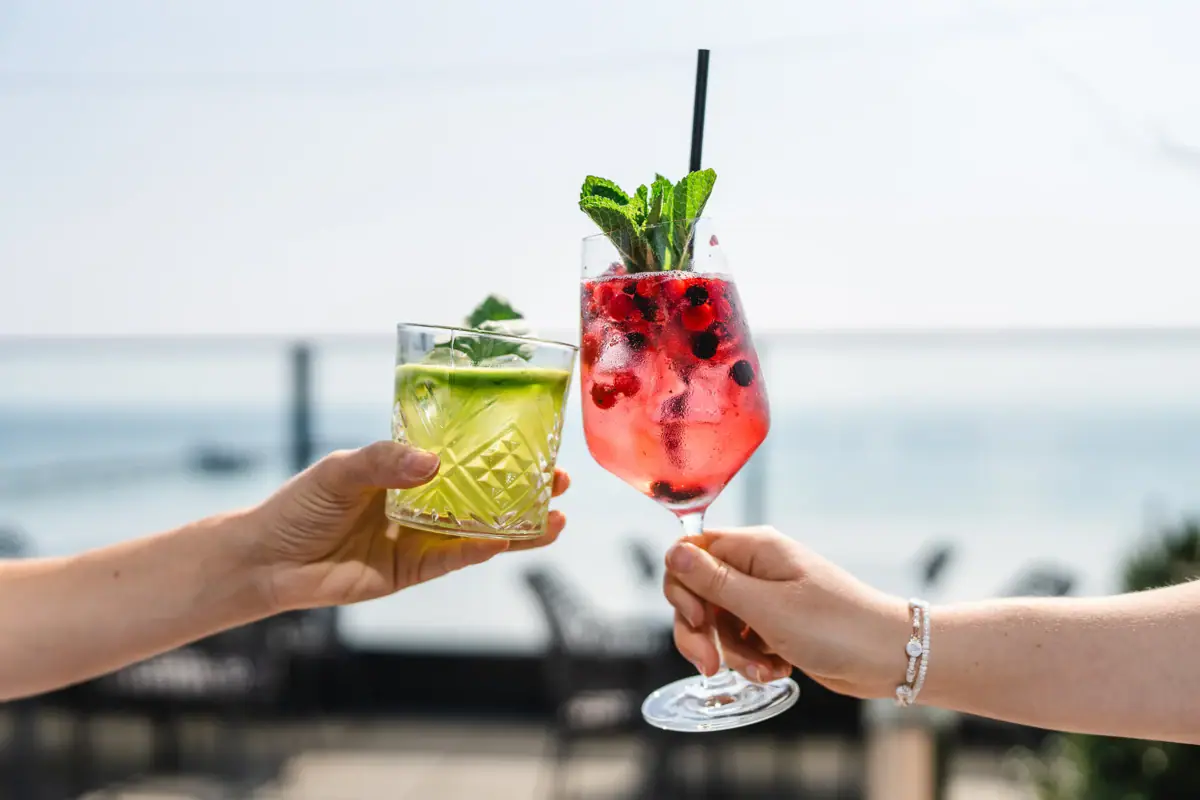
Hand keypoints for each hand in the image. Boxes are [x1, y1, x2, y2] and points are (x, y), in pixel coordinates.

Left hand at [249, 441, 568, 611]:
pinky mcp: (412, 571)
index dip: (498, 450)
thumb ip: (384, 461)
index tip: (535, 440)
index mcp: (406, 470)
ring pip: (480, 530)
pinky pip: (454, 560)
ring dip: (518, 526)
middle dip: (523, 489)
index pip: (462, 456)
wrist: (266, 561)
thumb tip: (432, 462)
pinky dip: (482, 550)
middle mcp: (421, 503)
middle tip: (559, 479)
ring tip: (557, 519)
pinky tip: (508, 540)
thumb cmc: (299, 506)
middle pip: (483, 495)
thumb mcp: (340, 471)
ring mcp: (420, 538)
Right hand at [663, 526, 908, 699]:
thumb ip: (714, 582)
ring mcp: (768, 596)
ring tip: (764, 669)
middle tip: (710, 664)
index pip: (690, 552)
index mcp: (754, 548)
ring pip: (719, 622)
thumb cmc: (836, 627)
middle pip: (698, 593)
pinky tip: (776, 670)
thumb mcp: (766, 607)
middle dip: (701, 632)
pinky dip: (753, 659)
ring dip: (732, 652)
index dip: (682, 587)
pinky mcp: (778, 623)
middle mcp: (757, 566)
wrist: (890, 657)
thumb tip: (672, 551)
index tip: (697, 619)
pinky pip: (744, 640)